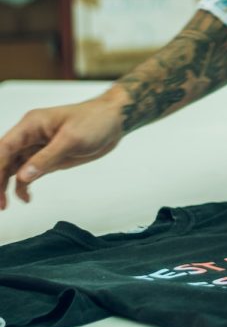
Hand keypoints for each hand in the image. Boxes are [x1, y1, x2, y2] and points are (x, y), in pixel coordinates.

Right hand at [0, 92, 126, 209]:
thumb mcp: (72, 139)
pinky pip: (28, 173)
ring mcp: (38, 147)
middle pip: (4, 160)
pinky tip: (25, 198)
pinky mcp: (48, 157)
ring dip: (6, 186)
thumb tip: (22, 176)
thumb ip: (46, 158)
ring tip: (5, 205)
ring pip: (13, 168)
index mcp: (32, 125)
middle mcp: (30, 136)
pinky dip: (23, 186)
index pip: (4, 148)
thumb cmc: (95, 121)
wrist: (114, 121)